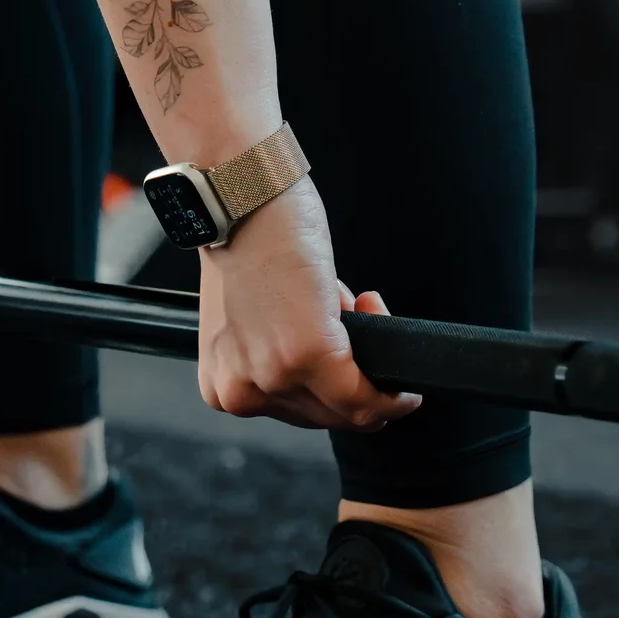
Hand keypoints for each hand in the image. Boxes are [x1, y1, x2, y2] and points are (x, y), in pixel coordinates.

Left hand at [195, 180, 423, 430]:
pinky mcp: (309, 356)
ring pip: (353, 410)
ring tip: (356, 307)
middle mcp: (242, 392)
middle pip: (328, 418)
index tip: (354, 358)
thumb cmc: (249, 244)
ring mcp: (275, 377)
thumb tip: (336, 371)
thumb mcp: (254, 322)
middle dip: (360, 378)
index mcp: (224, 387)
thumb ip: (284, 356)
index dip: (337, 388)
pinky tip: (390, 346)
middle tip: (361, 319)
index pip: (298, 416)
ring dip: (373, 365)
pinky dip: (394, 389)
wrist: (240, 198)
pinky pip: (368, 396)